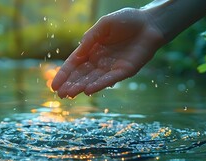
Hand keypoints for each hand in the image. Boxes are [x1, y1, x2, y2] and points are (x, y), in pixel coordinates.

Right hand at [51, 8, 165, 97]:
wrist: (150, 23)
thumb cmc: (127, 20)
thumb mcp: (104, 25)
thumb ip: (90, 38)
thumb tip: (77, 54)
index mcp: (92, 50)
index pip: (74, 64)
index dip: (64, 75)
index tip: (54, 86)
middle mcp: (100, 61)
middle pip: (82, 75)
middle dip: (71, 84)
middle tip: (61, 94)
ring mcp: (112, 67)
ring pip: (93, 79)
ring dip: (81, 87)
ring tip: (70, 94)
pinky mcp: (125, 71)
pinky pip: (110, 79)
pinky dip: (99, 85)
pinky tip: (88, 91)